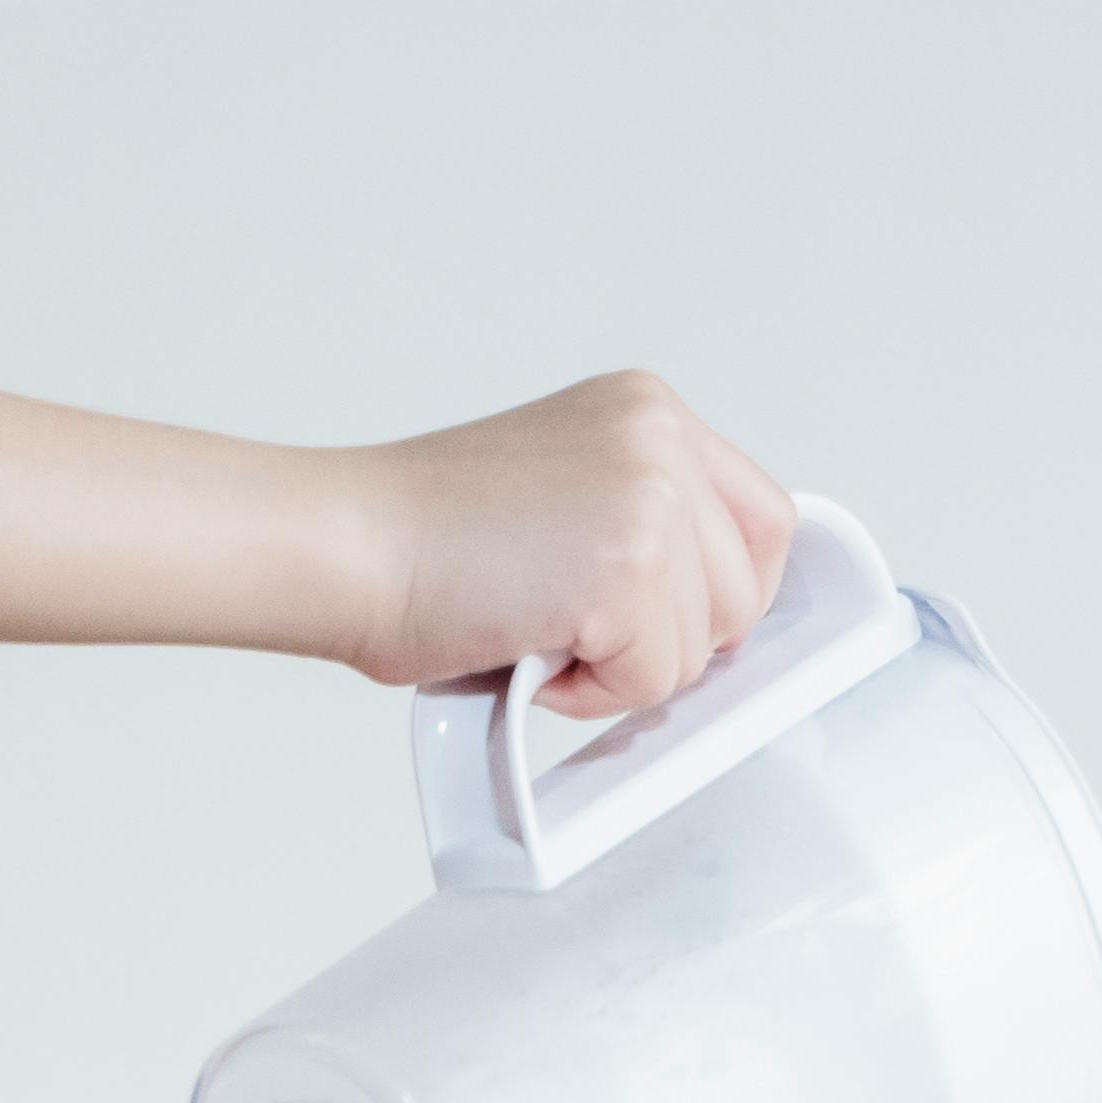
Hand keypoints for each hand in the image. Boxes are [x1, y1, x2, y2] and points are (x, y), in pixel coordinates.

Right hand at [356, 372, 796, 712]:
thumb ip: (642, 517)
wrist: (342, 543)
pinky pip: (653, 680)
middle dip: (672, 635)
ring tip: (537, 631)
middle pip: (744, 588)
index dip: (722, 587)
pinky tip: (525, 651)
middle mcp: (659, 440)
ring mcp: (650, 503)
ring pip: (703, 643)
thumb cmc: (415, 532)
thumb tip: (703, 608)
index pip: (759, 517)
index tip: (674, 618)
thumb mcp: (562, 483)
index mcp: (646, 409)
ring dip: (624, 666)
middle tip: (581, 632)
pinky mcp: (627, 575)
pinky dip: (591, 693)